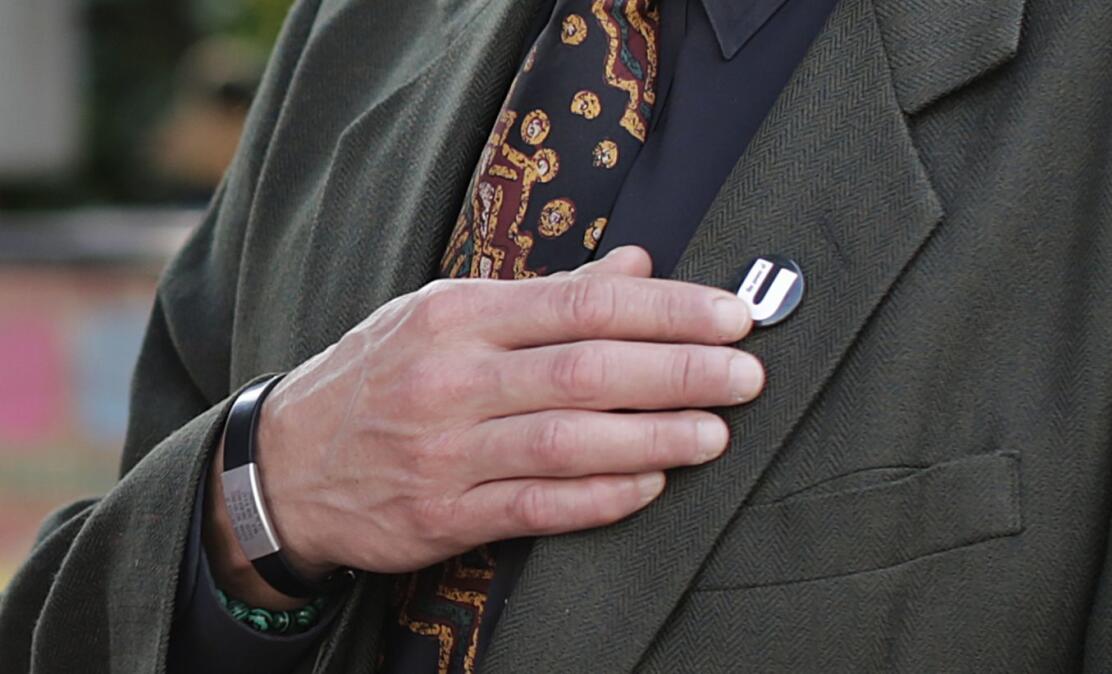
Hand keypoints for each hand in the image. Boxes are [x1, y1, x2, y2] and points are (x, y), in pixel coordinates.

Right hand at [204, 247, 762, 607]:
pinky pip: (535, 507)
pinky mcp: (441, 514)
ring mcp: (443, 450)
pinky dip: (600, 499)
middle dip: (677, 371)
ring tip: (716, 433)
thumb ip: (546, 295)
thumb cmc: (382, 375)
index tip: (731, 317)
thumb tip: (638, 266)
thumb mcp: (446, 314)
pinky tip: (651, 486)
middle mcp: (451, 377)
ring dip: (652, 437)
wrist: (284, 462)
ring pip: (566, 441)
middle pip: (586, 370)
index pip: (583, 303)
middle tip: (747, 376)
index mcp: (459, 315)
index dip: (668, 309)